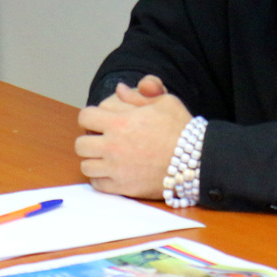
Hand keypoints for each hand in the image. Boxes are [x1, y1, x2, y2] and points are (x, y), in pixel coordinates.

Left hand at [75, 79, 192, 199]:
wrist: (195, 160)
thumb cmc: (180, 128)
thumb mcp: (164, 101)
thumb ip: (138, 94)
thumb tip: (119, 89)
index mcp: (119, 122)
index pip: (85, 117)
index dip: (91, 116)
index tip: (100, 120)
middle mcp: (113, 146)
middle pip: (81, 144)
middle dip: (90, 139)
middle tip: (103, 140)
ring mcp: (115, 168)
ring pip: (86, 165)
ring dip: (94, 160)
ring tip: (107, 157)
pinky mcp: (122, 187)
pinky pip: (97, 184)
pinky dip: (101, 178)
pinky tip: (113, 171)